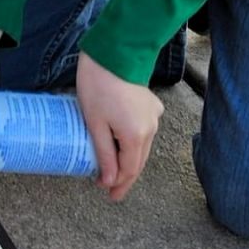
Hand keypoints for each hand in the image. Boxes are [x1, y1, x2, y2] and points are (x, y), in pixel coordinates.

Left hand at [75, 53, 162, 202]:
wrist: (113, 54)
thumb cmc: (98, 86)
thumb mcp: (95, 123)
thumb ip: (104, 154)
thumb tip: (110, 180)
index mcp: (136, 135)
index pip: (129, 169)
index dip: (119, 184)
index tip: (108, 194)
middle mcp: (151, 128)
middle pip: (138, 160)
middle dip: (125, 176)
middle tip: (111, 189)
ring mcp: (153, 115)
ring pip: (142, 146)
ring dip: (129, 159)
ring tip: (115, 170)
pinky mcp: (151, 104)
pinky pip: (144, 130)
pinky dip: (134, 141)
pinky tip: (123, 145)